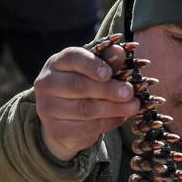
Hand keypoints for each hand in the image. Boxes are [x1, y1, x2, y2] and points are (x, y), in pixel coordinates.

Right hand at [34, 41, 139, 159]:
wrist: (64, 119)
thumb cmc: (84, 86)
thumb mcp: (95, 71)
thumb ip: (108, 60)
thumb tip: (120, 52)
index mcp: (57, 62)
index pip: (72, 58)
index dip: (91, 65)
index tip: (109, 73)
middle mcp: (47, 83)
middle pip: (78, 86)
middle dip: (108, 90)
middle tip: (129, 93)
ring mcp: (48, 108)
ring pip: (84, 109)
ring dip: (113, 108)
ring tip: (133, 107)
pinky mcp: (55, 129)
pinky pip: (85, 127)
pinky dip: (107, 123)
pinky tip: (122, 118)